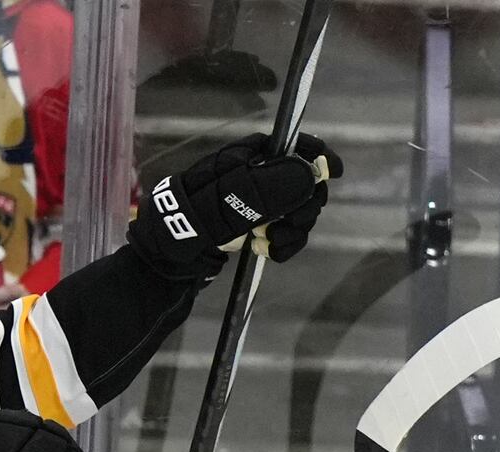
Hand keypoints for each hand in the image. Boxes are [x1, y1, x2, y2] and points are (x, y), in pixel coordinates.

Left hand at [127, 132, 342, 278]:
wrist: (165, 257)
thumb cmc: (187, 220)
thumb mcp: (224, 201)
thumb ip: (266, 187)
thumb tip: (311, 173)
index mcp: (248, 157)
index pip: (293, 146)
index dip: (317, 155)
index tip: (334, 173)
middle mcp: (257, 175)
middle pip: (304, 182)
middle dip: (303, 205)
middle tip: (289, 223)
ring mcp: (259, 202)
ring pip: (299, 210)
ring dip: (292, 230)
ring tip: (268, 242)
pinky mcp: (258, 226)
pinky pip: (288, 231)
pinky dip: (284, 244)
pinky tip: (268, 252)